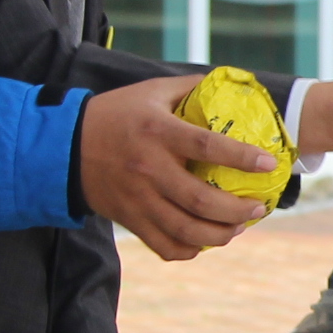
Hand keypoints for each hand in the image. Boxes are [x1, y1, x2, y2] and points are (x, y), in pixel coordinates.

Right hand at [79, 78, 272, 258]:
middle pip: (200, 200)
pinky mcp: (129, 218)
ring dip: (219, 235)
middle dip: (237, 210)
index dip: (240, 157)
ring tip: (238, 227)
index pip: (205, 146)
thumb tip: (232, 83)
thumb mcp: (151, 91)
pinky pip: (163, 245)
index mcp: (157, 132)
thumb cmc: (117, 114)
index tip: (268, 163)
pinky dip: (189, 249)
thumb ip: (190, 88)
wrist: (64, 146)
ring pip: (185, 230)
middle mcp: (148, 168)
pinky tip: (205, 241)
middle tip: (258, 209)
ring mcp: (137, 198)